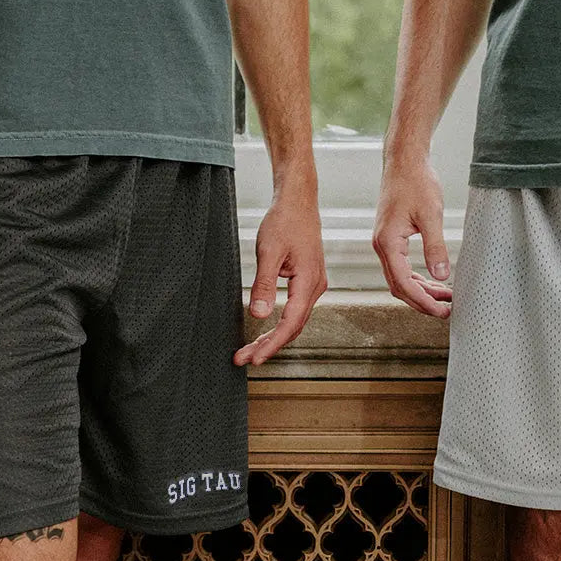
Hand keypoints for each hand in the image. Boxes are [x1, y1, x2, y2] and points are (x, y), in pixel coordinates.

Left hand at [235, 184, 327, 366]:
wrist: (298, 202)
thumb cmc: (285, 221)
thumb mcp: (269, 251)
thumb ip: (264, 284)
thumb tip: (257, 314)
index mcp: (309, 281)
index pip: (290, 323)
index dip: (272, 343)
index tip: (255, 358)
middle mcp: (315, 288)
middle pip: (292, 328)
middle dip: (268, 345)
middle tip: (244, 359)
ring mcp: (313, 286)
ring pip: (294, 322)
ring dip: (273, 338)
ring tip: (250, 350)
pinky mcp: (306, 283)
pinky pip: (294, 311)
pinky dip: (279, 325)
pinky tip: (264, 332)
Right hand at [373, 156, 452, 317]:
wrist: (405, 161)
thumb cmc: (416, 182)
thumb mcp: (431, 215)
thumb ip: (436, 247)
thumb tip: (442, 275)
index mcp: (388, 243)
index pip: (404, 284)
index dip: (424, 301)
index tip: (442, 310)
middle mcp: (382, 246)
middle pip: (399, 287)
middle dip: (422, 301)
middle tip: (446, 311)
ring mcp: (385, 244)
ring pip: (400, 279)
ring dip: (421, 291)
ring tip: (445, 298)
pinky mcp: (391, 239)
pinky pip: (401, 268)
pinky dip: (417, 279)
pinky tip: (433, 282)